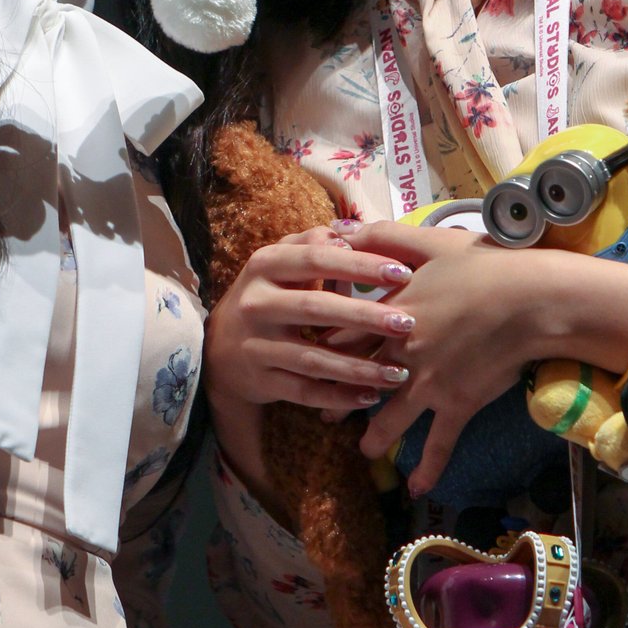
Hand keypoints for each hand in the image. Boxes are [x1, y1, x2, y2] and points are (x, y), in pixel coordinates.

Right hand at [203, 226, 416, 424]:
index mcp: (265, 265)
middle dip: (365, 316)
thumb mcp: (279, 263)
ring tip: (399, 372)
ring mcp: (256, 345)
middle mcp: (256, 303)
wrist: (219, 349)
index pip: (316, 259)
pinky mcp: (261, 381)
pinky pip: (306, 392)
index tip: (402, 273)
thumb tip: (353, 231)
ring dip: (359, 367)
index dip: (360, 265)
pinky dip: (339, 397)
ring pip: (314, 358)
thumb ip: (312, 243)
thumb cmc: (266, 296)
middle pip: (316, 308)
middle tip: (408, 322)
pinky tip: (371, 397)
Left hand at [347, 220, 627, 494]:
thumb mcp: (428, 242)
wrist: (531, 300)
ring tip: (362, 451)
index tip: (304, 355)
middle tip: (320, 412)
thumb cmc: (483, 265)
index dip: (323, 346)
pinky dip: (428, 467)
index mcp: (392, 314)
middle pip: (359, 378)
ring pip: (391, 418)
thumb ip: (381, 237)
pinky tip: (417, 490)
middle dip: (336, 396)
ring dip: (374, 437)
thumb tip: (339, 230)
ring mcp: (429, 383)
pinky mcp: (458, 403)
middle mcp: (402, 353)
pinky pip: (439, 442)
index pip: (345, 334)